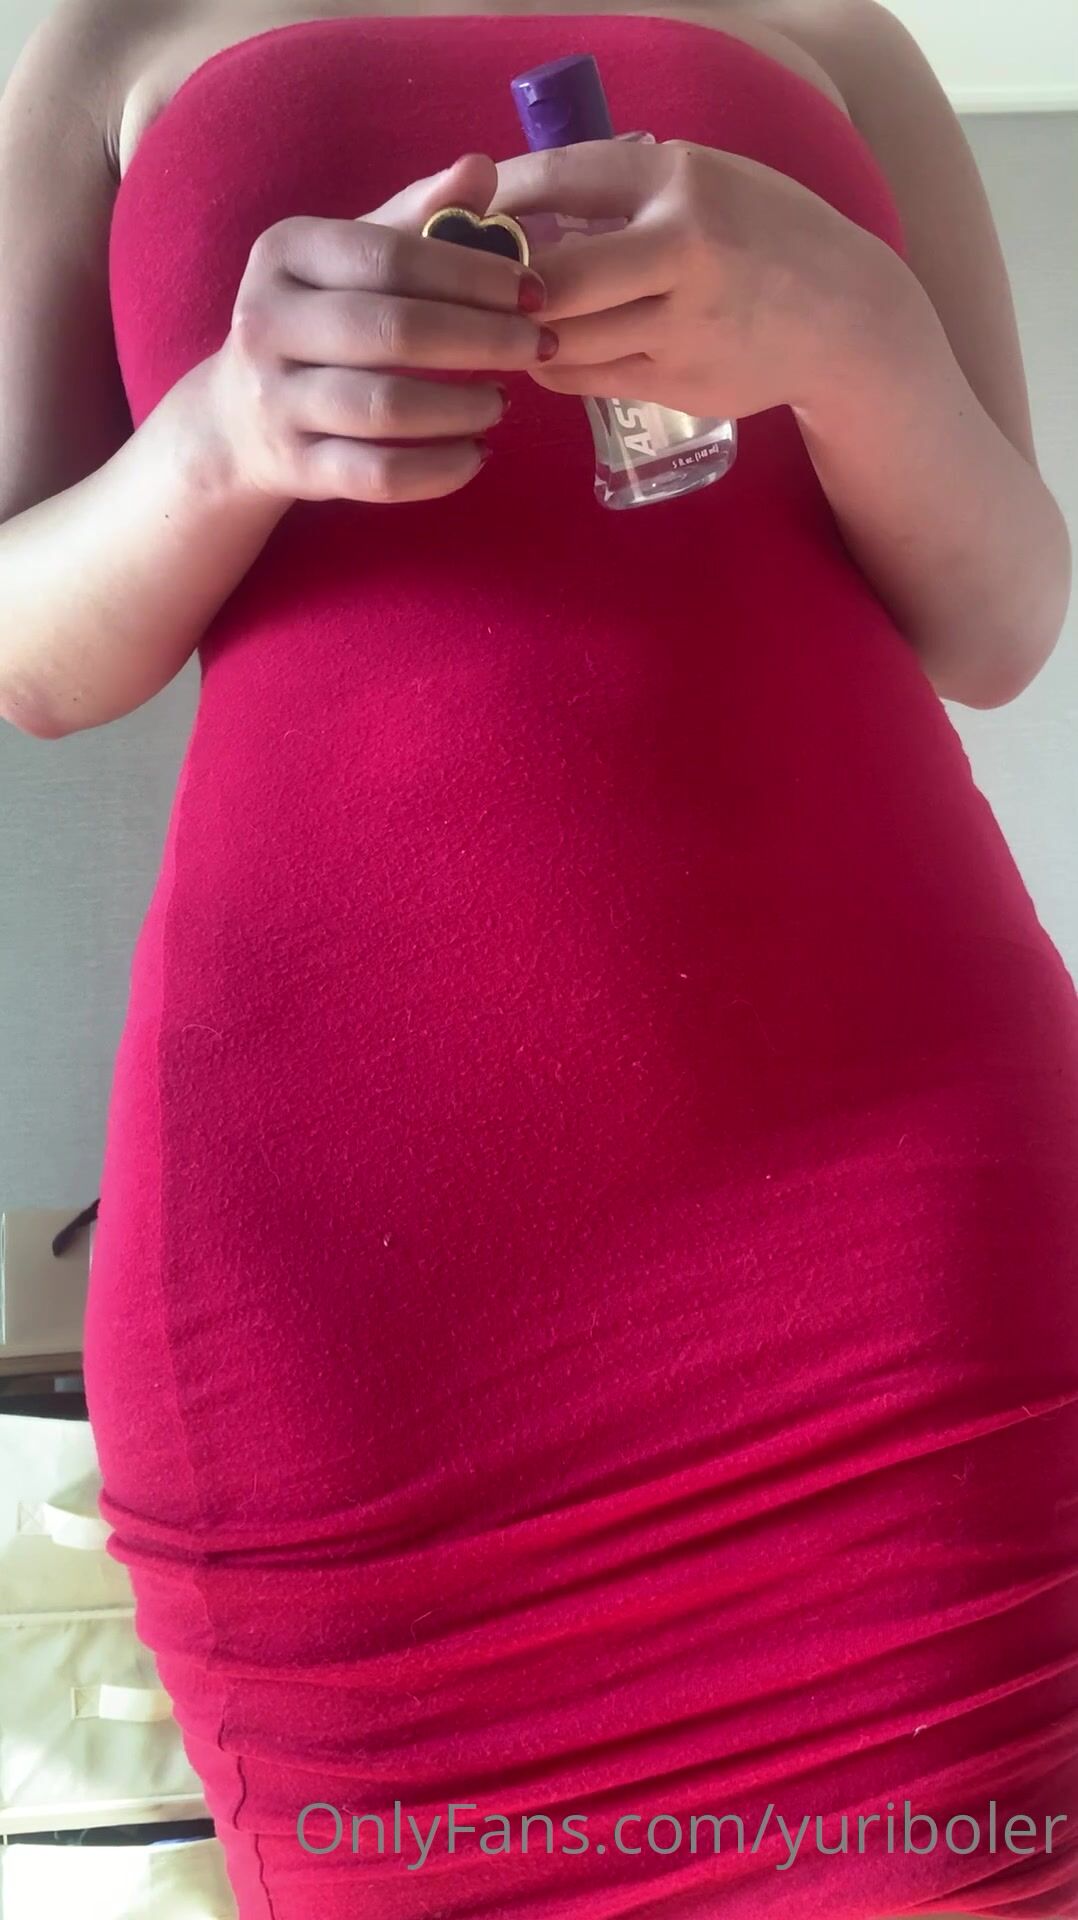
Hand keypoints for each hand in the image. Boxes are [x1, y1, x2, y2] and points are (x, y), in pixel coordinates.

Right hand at [206, 155, 552, 505]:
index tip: (533, 290)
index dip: (472, 274)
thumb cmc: (317, 324)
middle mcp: (267, 322)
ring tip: (504, 401)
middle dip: (481, 339)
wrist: (236, 421)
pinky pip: (378, 476)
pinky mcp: (295, 468)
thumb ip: (417, 216)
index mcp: (285, 252)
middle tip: (536, 345)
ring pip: (386, 407)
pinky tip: (477, 455)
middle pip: (393, 331)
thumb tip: (481, 169)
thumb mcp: (352, 258)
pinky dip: (439, 471)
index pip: (392, 257)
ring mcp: (275, 401)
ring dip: (462, 406)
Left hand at [492, 140, 882, 420]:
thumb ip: (631, 188)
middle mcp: (681, 250)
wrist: (844, 319)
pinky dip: (552, 363)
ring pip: (559, 337)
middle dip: (499, 283)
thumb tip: (527, 201)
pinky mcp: (677, 381)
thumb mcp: (711, 180)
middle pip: (549, 276)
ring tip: (508, 318)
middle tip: (475, 282)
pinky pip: (584, 377)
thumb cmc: (766, 237)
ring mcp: (680, 325)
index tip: (469, 211)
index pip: (560, 180)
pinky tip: (548, 348)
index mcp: (681, 182)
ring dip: (519, 331)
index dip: (500, 199)